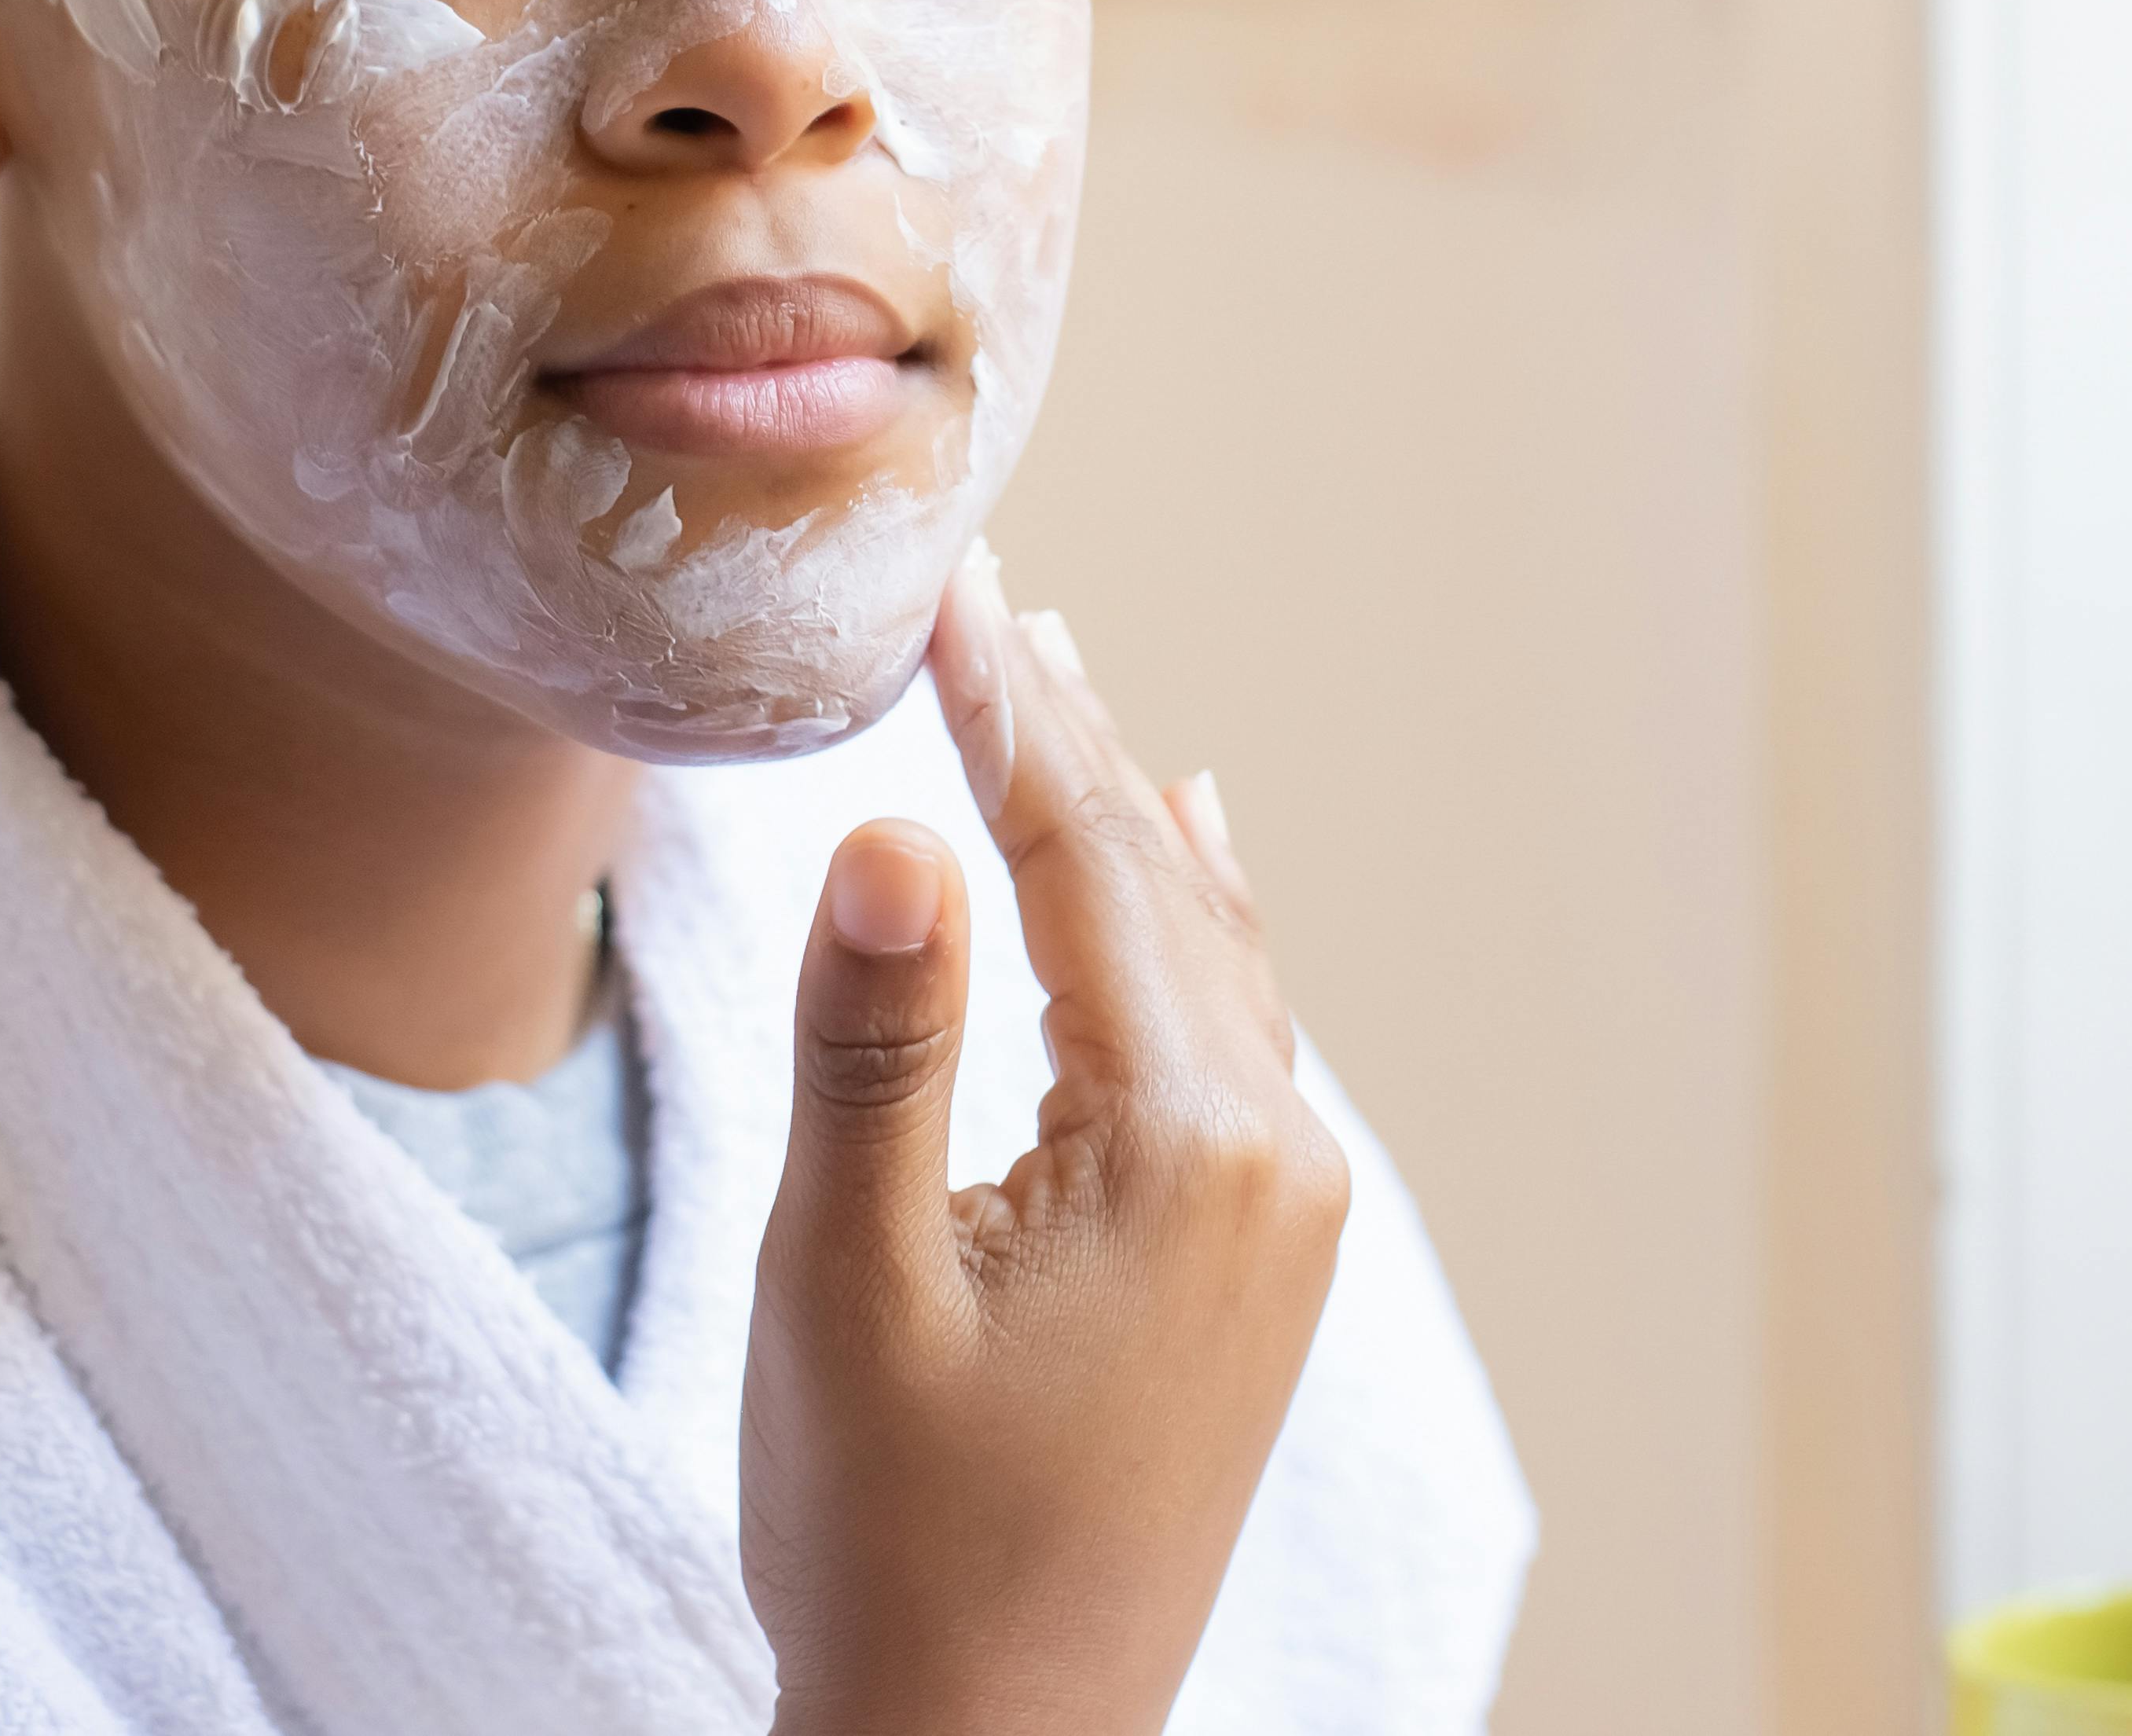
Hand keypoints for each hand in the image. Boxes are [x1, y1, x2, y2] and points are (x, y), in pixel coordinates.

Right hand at [739, 550, 1345, 1735]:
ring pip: (1202, 954)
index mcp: (1185, 1145)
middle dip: (1061, 739)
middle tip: (988, 599)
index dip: (1004, 714)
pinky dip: (1186, 925)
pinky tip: (1188, 852)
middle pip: (1157, 889)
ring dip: (1119, 823)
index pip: (1083, 864)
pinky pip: (1234, 1033)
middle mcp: (1272, 1159)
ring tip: (1058, 686)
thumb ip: (874, 1042)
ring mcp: (1283, 1215)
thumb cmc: (895, 1543)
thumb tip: (901, 828)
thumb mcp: (848, 1282)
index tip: (945, 587)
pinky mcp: (1259, 1264)